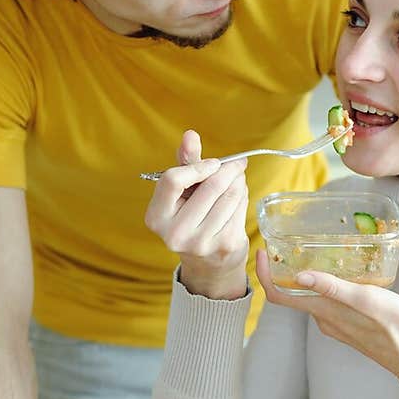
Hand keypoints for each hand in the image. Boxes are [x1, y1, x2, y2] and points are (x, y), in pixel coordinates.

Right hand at [144, 130, 248, 299]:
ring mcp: (201, 243)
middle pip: (210, 186)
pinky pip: (240, 209)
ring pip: (230, 196)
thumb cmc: (191, 217)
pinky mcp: (225, 247)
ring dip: (238, 182)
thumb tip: (190, 135)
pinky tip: (239, 198)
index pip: (173, 179)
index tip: (213, 163)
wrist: (208, 264)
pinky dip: (243, 198)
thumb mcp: (182, 192)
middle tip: (238, 164)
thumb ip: (185, 163)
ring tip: (237, 181)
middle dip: (228, 170)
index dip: (197, 166)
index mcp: (156, 217)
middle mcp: (175, 234)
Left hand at [256, 250, 398, 392]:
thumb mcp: (366, 300)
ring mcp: (336, 323)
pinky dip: (327, 285)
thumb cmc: (397, 327)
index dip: (265, 274)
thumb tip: (300, 276)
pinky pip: (329, 302)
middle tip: (289, 243)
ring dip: (308, 276)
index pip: (279, 296)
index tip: (263, 252)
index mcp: (324, 312)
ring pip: (311, 297)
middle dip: (286, 270)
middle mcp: (324, 319)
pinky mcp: (349, 325)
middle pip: (292, 294)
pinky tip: (343, 272)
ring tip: (318, 251)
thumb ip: (333, 288)